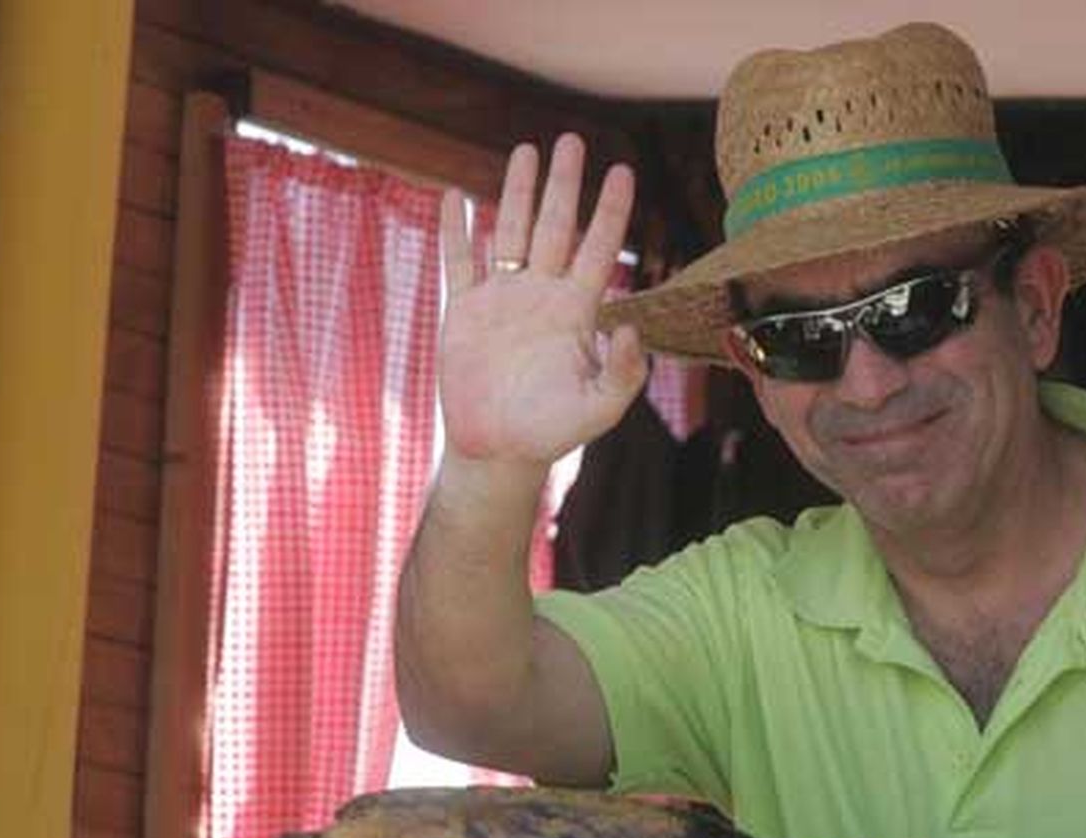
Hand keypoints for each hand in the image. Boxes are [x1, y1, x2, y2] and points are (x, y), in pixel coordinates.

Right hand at [438, 133, 647, 468]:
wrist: (498, 450)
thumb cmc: (553, 433)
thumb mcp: (600, 409)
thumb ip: (624, 373)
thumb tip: (632, 329)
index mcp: (576, 312)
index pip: (599, 248)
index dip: (610, 210)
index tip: (622, 171)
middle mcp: (542, 295)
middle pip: (556, 226)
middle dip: (564, 184)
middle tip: (572, 141)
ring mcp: (502, 299)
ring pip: (511, 232)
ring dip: (517, 192)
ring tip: (525, 150)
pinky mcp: (463, 312)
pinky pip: (458, 262)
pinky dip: (456, 230)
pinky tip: (453, 197)